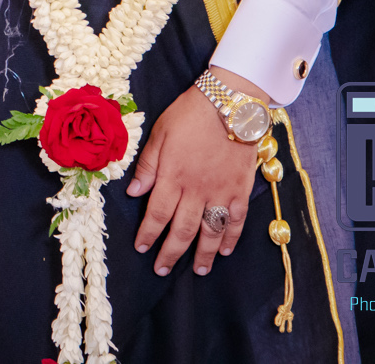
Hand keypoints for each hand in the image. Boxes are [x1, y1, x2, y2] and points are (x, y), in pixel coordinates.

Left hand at [127, 67, 264, 276]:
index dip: (148, 234)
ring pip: (211, 231)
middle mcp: (196, 189)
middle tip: (163, 270)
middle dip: (171, 253)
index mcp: (172, 176)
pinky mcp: (241, 190)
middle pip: (182, 229)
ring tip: (199, 271)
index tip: (141, 249)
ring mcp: (221, 192)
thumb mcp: (158, 134)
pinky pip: (237, 220)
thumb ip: (147, 166)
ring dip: (204, 254)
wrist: (229, 103)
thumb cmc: (189, 114)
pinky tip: (226, 250)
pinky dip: (232, 237)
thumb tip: (133, 193)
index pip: (157, 214)